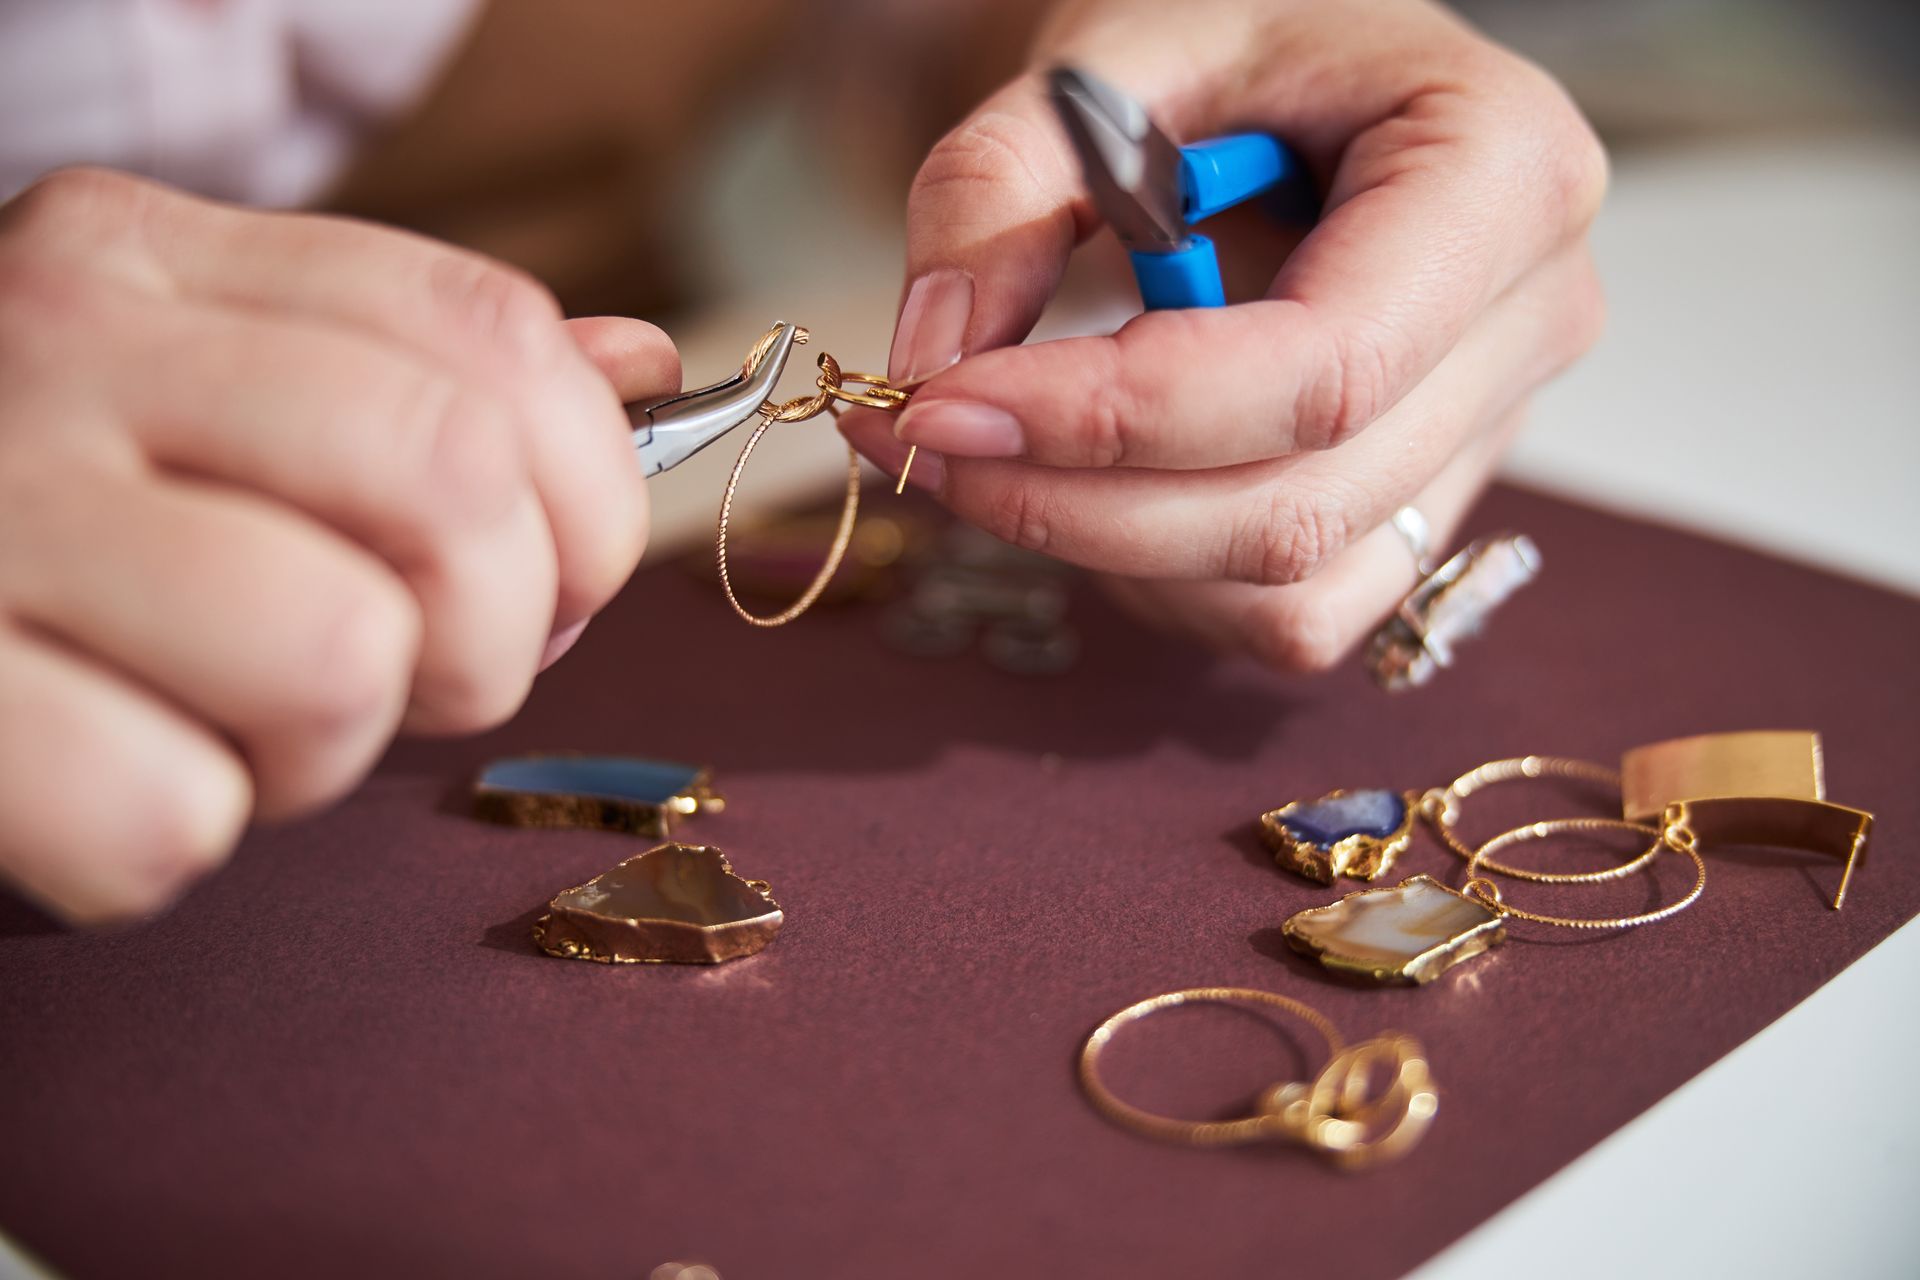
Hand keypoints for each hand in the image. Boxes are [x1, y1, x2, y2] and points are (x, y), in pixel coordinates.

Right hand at [0, 170, 677, 922]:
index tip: (567, 577)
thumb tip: (648, 371)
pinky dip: (165, 840)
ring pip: (334, 657)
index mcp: (150, 255)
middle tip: (408, 673)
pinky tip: (97, 779)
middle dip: (489, 630)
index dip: (592, 487)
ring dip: (319, 749)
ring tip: (218, 722)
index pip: (488, 332)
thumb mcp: (198, 393)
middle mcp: (56, 347)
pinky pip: (171, 816)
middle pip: (449, 479)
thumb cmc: (27, 517)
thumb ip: (409, 375)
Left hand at [841, 0, 1604, 671]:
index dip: (1118, 417)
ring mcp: (1491, 430)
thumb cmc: (1229, 45)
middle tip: (917, 438)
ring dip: (1106, 548)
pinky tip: (1098, 483)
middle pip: (1296, 503)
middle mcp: (1530, 320)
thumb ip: (999, 185)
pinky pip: (1294, 614)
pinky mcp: (1428, 504)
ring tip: (997, 443)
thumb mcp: (1107, 60)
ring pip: (1290, 583)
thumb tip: (933, 352)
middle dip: (1076, 501)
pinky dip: (1163, 578)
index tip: (945, 402)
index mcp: (1500, 172)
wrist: (1297, 83)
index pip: (1322, 369)